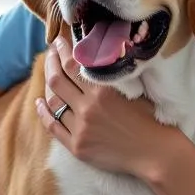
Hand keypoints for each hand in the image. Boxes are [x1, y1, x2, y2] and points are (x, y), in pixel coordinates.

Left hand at [35, 37, 167, 176]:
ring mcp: (80, 128)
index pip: (73, 64)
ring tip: (48, 74)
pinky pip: (52, 126)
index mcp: (103, 90)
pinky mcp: (77, 146)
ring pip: (53, 101)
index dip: (62, 50)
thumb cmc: (148, 118)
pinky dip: (43, 113)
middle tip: (50, 53)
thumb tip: (95, 54)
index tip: (59, 42)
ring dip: (47, 85)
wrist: (154, 153)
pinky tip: (39, 103)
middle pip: (57, 79)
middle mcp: (88, 107)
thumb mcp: (133, 88)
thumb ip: (112, 73)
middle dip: (51, 62)